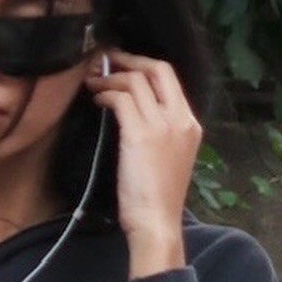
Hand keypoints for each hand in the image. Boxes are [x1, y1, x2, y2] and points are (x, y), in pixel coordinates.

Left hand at [84, 48, 201, 278]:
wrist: (156, 222)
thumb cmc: (156, 197)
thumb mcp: (166, 156)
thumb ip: (158, 130)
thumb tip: (129, 108)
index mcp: (190, 123)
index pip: (169, 76)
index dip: (142, 63)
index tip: (120, 64)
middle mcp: (181, 119)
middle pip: (156, 68)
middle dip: (127, 59)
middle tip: (103, 61)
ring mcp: (163, 125)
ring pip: (135, 81)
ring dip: (108, 77)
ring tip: (90, 83)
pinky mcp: (141, 135)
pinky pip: (121, 99)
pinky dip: (104, 94)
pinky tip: (94, 100)